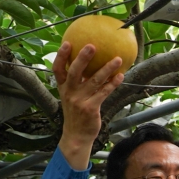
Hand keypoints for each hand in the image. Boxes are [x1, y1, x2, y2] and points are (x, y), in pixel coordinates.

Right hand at [52, 42, 124, 168]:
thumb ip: (76, 83)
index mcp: (62, 88)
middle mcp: (69, 93)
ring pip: (94, 80)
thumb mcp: (71, 98)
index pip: (57, 69)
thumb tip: (88, 66)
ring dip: (107, 68)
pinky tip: (121, 76)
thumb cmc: (76, 114)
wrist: (76, 136)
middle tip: (93, 45)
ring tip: (117, 59)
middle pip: (74, 71)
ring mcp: (80, 100)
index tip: (68, 42)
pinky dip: (113, 84)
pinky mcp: (91, 108)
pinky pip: (104, 93)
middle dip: (83, 57)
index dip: (61, 56)